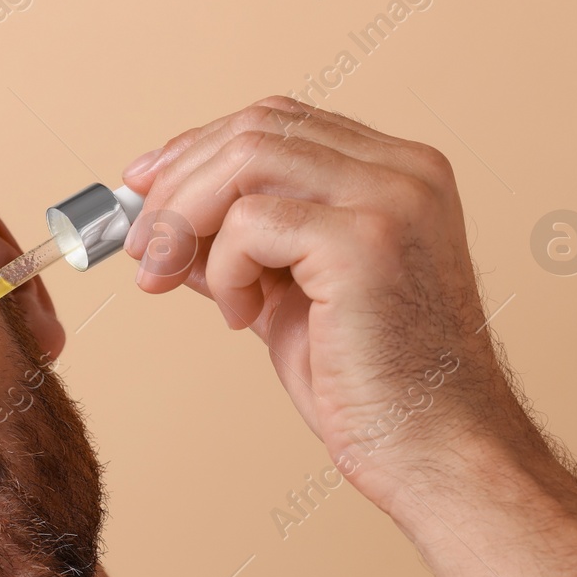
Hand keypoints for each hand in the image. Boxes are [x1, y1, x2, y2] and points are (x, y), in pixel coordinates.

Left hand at [121, 96, 540, 512]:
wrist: (435, 453)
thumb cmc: (375, 391)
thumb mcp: (288, 302)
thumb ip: (239, 254)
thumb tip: (166, 230)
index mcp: (398, 175)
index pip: (279, 123)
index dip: (199, 148)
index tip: (144, 187)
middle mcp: (405, 172)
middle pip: (257, 128)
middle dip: (177, 182)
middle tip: (140, 246)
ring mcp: (391, 199)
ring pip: (246, 158)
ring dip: (185, 218)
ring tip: (171, 278)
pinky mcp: (364, 242)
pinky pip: (250, 222)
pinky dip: (224, 269)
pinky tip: (241, 317)